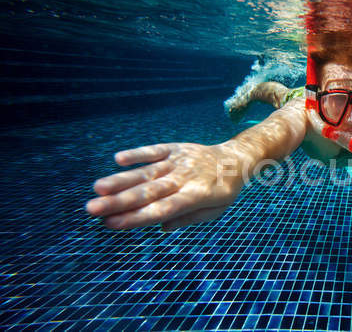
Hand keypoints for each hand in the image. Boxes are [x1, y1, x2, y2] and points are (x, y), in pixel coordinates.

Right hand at [86, 143, 242, 230]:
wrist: (236, 159)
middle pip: (149, 192)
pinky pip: (155, 150)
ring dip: (122, 180)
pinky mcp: (175, 148)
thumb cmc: (223, 191)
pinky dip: (138, 153)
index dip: (136, 217)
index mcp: (196, 196)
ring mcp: (179, 161)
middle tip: (92, 209)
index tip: (111, 224)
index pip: (162, 209)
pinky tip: (118, 158)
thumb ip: (187, 219)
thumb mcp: (214, 211)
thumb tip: (159, 227)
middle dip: (119, 201)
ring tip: (97, 189)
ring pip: (147, 171)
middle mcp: (185, 178)